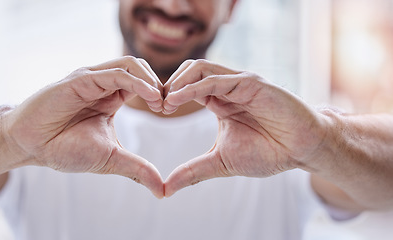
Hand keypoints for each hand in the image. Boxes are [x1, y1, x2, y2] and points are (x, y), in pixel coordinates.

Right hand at [4, 56, 164, 197]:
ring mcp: (92, 79)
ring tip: (160, 101)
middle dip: (160, 85)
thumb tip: (162, 191)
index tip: (170, 111)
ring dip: (151, 80)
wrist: (31, 146)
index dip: (161, 94)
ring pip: (130, 65)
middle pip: (142, 69)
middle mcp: (104, 84)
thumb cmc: (65, 148)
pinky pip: (114, 73)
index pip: (145, 84)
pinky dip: (136, 81)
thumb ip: (137, 168)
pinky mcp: (80, 79)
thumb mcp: (110, 159)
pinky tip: (150, 96)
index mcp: (112, 97)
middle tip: (169, 106)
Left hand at [162, 60, 326, 196]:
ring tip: (165, 102)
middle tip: (155, 105)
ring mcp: (239, 82)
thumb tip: (165, 188)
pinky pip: (218, 79)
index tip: (154, 110)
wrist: (302, 150)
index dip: (168, 95)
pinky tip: (178, 98)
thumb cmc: (268, 152)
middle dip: (169, 85)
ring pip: (200, 68)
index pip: (186, 87)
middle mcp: (227, 87)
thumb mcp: (221, 162)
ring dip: (178, 82)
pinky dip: (194, 86)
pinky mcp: (251, 83)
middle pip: (189, 71)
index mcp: (219, 100)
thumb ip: (193, 171)